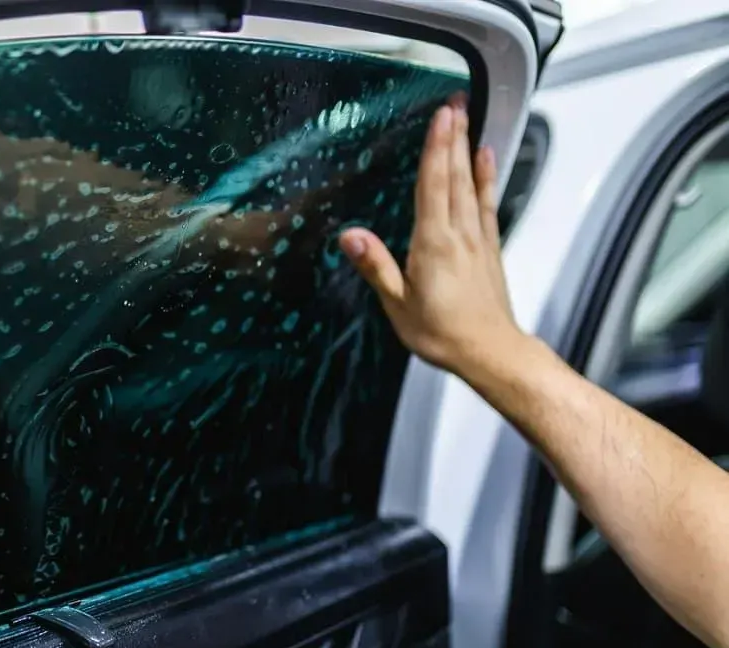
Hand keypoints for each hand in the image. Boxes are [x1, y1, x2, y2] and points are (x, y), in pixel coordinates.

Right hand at [338, 101, 523, 374]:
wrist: (489, 351)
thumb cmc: (442, 332)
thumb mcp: (397, 304)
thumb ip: (376, 266)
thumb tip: (350, 236)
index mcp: (433, 243)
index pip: (434, 185)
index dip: (436, 148)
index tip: (440, 116)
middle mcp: (459, 234)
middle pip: (455, 175)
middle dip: (453, 137)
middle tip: (455, 103)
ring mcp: (477, 239)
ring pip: (471, 184)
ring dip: (468, 149)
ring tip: (467, 120)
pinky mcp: (488, 248)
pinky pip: (486, 203)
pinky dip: (486, 178)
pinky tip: (486, 160)